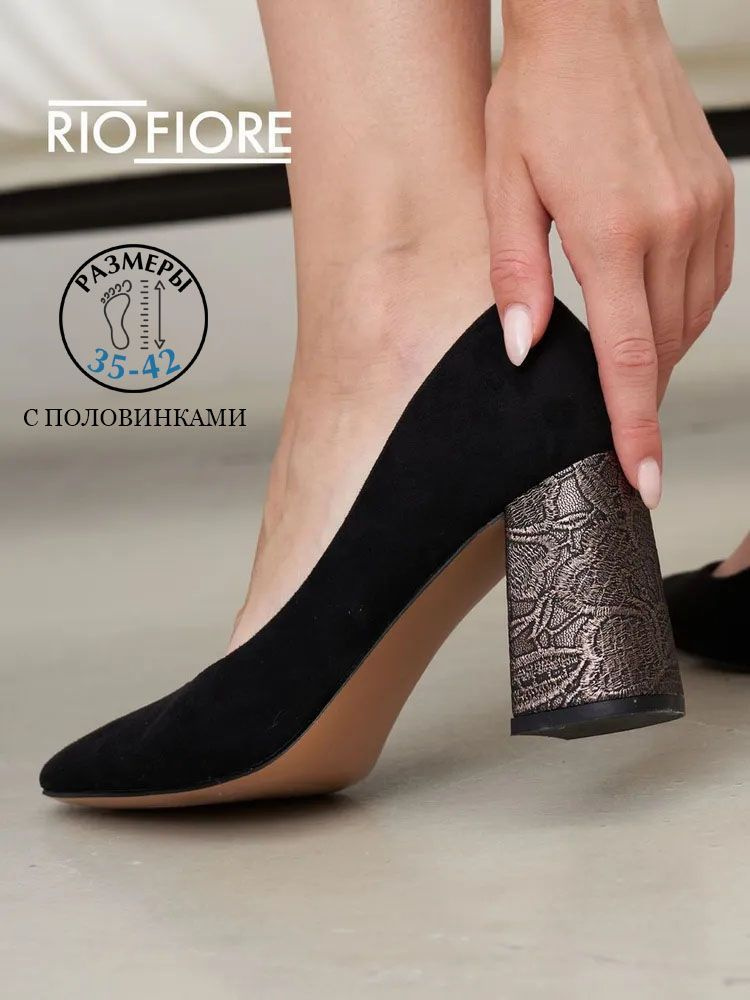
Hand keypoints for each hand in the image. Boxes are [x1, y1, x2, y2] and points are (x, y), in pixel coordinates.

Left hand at [485, 0, 733, 506]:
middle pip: (664, 347)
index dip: (636, 429)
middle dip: (641, 396)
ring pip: (692, 318)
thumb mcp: (505, 186)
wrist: (594, 19)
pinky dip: (684, 310)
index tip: (644, 479)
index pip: (630, 360)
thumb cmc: (540, 95)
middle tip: (618, 428)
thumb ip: (517, 275)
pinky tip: (655, 312)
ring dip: (660, 354)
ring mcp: (704, 208)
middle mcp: (672, 225)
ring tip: (627, 370)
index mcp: (614, 233)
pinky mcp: (717, 193)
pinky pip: (712, 278)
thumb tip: (524, 348)